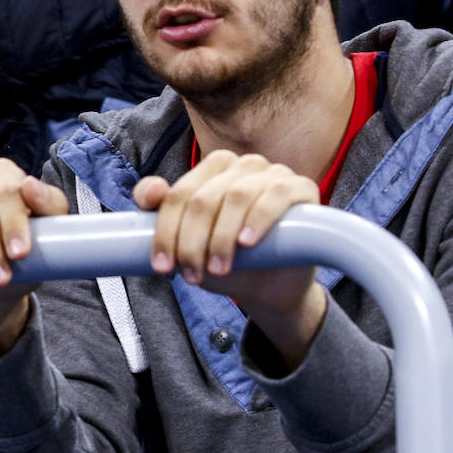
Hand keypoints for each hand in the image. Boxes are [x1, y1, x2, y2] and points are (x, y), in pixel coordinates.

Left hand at [135, 150, 323, 328]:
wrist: (270, 287)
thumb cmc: (227, 258)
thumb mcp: (188, 242)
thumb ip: (162, 213)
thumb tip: (150, 192)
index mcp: (211, 169)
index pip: (179, 194)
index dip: (165, 230)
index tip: (162, 265)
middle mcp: (241, 165)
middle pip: (203, 198)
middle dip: (191, 240)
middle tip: (191, 274)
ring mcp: (273, 173)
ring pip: (235, 196)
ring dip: (221, 237)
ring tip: (218, 268)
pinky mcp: (302, 187)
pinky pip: (277, 194)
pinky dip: (258, 218)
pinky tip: (247, 241)